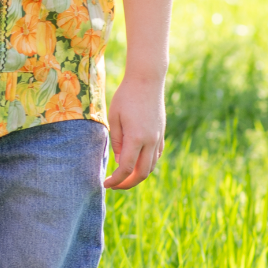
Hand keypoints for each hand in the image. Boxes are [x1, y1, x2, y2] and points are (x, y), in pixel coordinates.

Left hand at [105, 74, 165, 188]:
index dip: (116, 180)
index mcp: (136, 138)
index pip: (126, 168)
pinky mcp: (161, 134)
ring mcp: (158, 138)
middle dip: (128, 184)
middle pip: (142, 173)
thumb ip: (116, 141)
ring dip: (138, 175)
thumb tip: (119, 161)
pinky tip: (136, 163)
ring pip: (151, 166)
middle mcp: (150, 141)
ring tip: (123, 176)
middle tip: (114, 186)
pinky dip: (146, 164)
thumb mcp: (114, 118)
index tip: (105, 184)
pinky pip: (155, 156)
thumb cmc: (125, 97)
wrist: (147, 81)